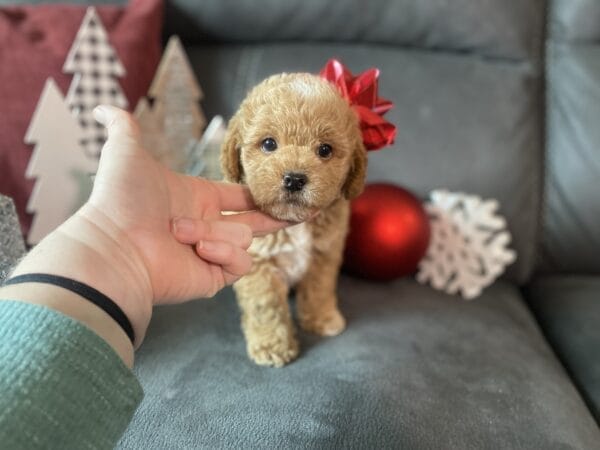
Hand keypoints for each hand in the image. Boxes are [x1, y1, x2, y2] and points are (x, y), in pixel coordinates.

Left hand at [10, 106, 291, 345]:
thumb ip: (123, 126)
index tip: (278, 188)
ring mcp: (211, 253)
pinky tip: (200, 250)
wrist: (115, 246)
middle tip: (305, 212)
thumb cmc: (122, 199)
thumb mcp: (126, 153)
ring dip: (215, 232)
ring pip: (244, 237)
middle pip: (253, 222)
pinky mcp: (214, 277)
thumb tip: (100, 108)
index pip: (238, 195)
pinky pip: (241, 263)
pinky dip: (223, 254)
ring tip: (182, 233)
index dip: (258, 193)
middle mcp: (207, 226)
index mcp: (197, 198)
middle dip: (276, 217)